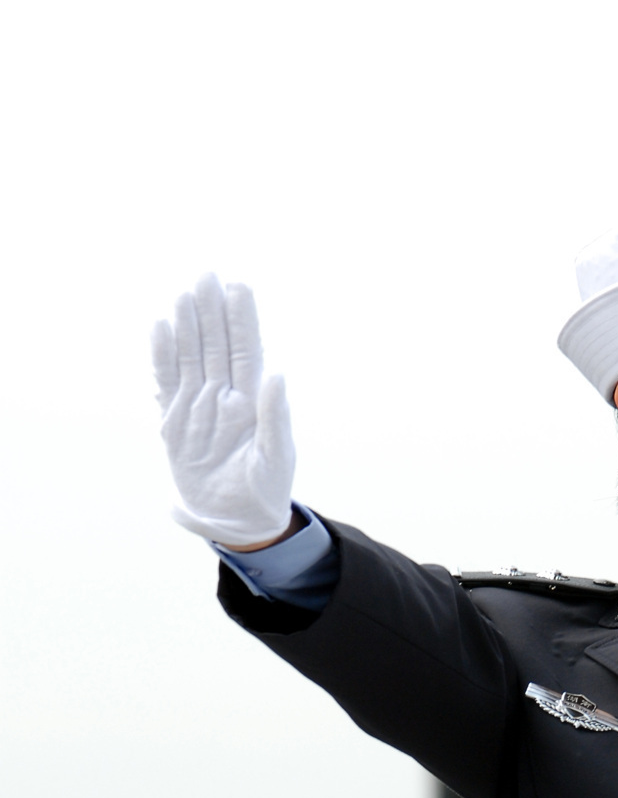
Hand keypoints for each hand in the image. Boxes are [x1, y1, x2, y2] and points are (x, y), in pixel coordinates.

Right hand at [152, 272, 295, 546]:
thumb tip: (276, 373)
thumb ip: (276, 416)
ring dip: (187, 326)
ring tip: (184, 294)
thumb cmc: (265, 490)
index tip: (239, 286)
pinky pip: (166, 382)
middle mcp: (224, 396)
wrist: (235, 521)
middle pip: (215, 345)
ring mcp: (198, 406)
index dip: (242, 319)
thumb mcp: (276, 457)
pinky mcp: (175, 422)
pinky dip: (162, 357)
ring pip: (190, 357)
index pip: (246, 351)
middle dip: (212, 311)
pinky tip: (160, 328)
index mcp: (253, 401)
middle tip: (207, 276)